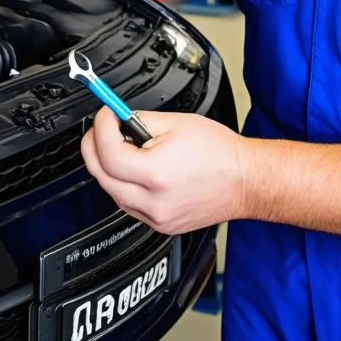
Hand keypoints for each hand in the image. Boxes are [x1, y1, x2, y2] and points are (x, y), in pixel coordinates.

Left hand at [80, 108, 248, 234]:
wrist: (245, 181)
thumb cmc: (220, 153)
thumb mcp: (177, 123)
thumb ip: (140, 121)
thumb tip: (118, 119)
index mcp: (156, 173)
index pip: (107, 153)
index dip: (101, 128)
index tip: (105, 115)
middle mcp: (153, 201)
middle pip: (102, 176)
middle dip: (94, 147)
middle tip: (100, 129)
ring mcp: (156, 218)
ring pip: (112, 193)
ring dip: (108, 168)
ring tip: (122, 148)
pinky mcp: (160, 225)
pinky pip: (128, 206)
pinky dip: (124, 186)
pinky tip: (136, 171)